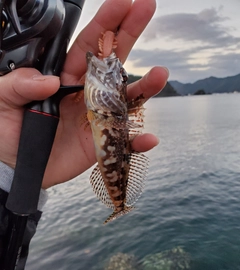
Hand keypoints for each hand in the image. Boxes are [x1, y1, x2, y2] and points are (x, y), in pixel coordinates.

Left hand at [0, 0, 168, 188]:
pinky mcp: (101, 144)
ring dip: (144, 88)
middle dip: (130, 34)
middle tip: (147, 8)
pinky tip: (148, 138)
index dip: (105, 23)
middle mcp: (86, 95)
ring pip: (126, 100)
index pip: (89, 45)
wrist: (15, 165)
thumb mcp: (4, 98)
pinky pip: (124, 141)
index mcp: (65, 78)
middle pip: (113, 62)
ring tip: (159, 75)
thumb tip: (51, 81)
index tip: (124, 2)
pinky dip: (137, 141)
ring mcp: (97, 119)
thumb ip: (21, 83)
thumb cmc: (7, 131)